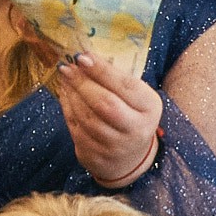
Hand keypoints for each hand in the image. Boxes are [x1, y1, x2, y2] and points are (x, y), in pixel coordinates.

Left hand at [53, 50, 164, 189]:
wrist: (130, 158)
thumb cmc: (130, 116)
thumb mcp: (135, 98)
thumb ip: (115, 80)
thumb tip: (83, 58)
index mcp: (150, 108)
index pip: (125, 86)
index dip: (102, 71)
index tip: (82, 56)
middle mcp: (136, 129)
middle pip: (105, 104)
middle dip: (83, 82)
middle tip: (67, 67)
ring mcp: (115, 147)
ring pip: (87, 117)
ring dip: (72, 94)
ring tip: (65, 78)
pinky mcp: (95, 157)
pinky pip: (76, 129)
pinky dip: (67, 108)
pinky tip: (65, 94)